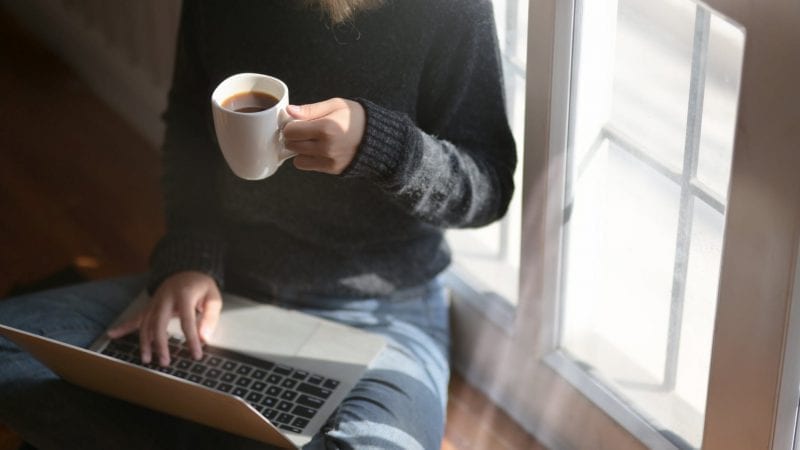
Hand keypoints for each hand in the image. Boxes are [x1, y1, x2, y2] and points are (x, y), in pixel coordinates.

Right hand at [107, 271, 221, 366]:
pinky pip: (136, 318)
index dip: (191, 339)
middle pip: (159, 323)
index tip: (196, 355)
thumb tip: (204, 337)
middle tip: (165, 362)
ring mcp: (155, 302)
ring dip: (145, 342)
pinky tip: (112, 334)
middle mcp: (165, 298)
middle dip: (160, 344)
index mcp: (184, 294)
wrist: (187, 270)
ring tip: (147, 359)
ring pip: (146, 323)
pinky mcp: (150, 306)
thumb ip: (210, 317)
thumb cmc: (201, 286)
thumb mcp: (213, 297)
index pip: (187, 320)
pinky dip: (123, 327)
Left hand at [283, 98, 365, 173]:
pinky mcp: (332, 169)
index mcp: (325, 128)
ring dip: (299, 150)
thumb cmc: (357, 118)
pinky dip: (308, 158)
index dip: (290, 125)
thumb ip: (311, 109)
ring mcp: (329, 160)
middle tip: (304, 131)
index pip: (291, 131)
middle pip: (291, 145)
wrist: (378, 138)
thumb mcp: (336, 105)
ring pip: (297, 158)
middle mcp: (325, 147)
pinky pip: (307, 166)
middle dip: (294, 137)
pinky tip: (319, 150)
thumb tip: (290, 111)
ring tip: (312, 141)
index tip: (296, 122)